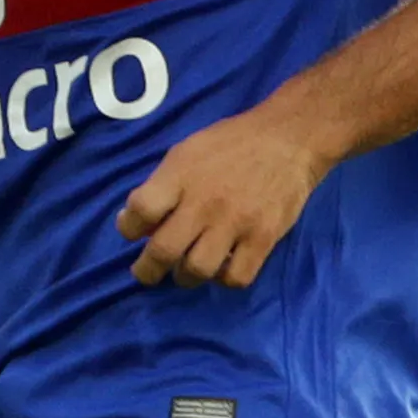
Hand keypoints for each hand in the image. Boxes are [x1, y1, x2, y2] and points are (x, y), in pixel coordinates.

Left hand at [116, 104, 324, 288]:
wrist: (289, 139)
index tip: (133, 231)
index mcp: (181, 175)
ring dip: (184, 277)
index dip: (128, 228)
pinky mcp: (263, 238)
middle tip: (147, 272)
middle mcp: (204, 202)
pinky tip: (222, 266)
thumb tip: (138, 224)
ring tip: (186, 269)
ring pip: (197, 271)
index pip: (141, 210)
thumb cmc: (231, 144)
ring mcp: (235, 222)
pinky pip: (236, 278)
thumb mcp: (187, 151)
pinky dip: (223, 279)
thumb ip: (162, 185)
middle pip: (163, 251)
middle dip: (147, 270)